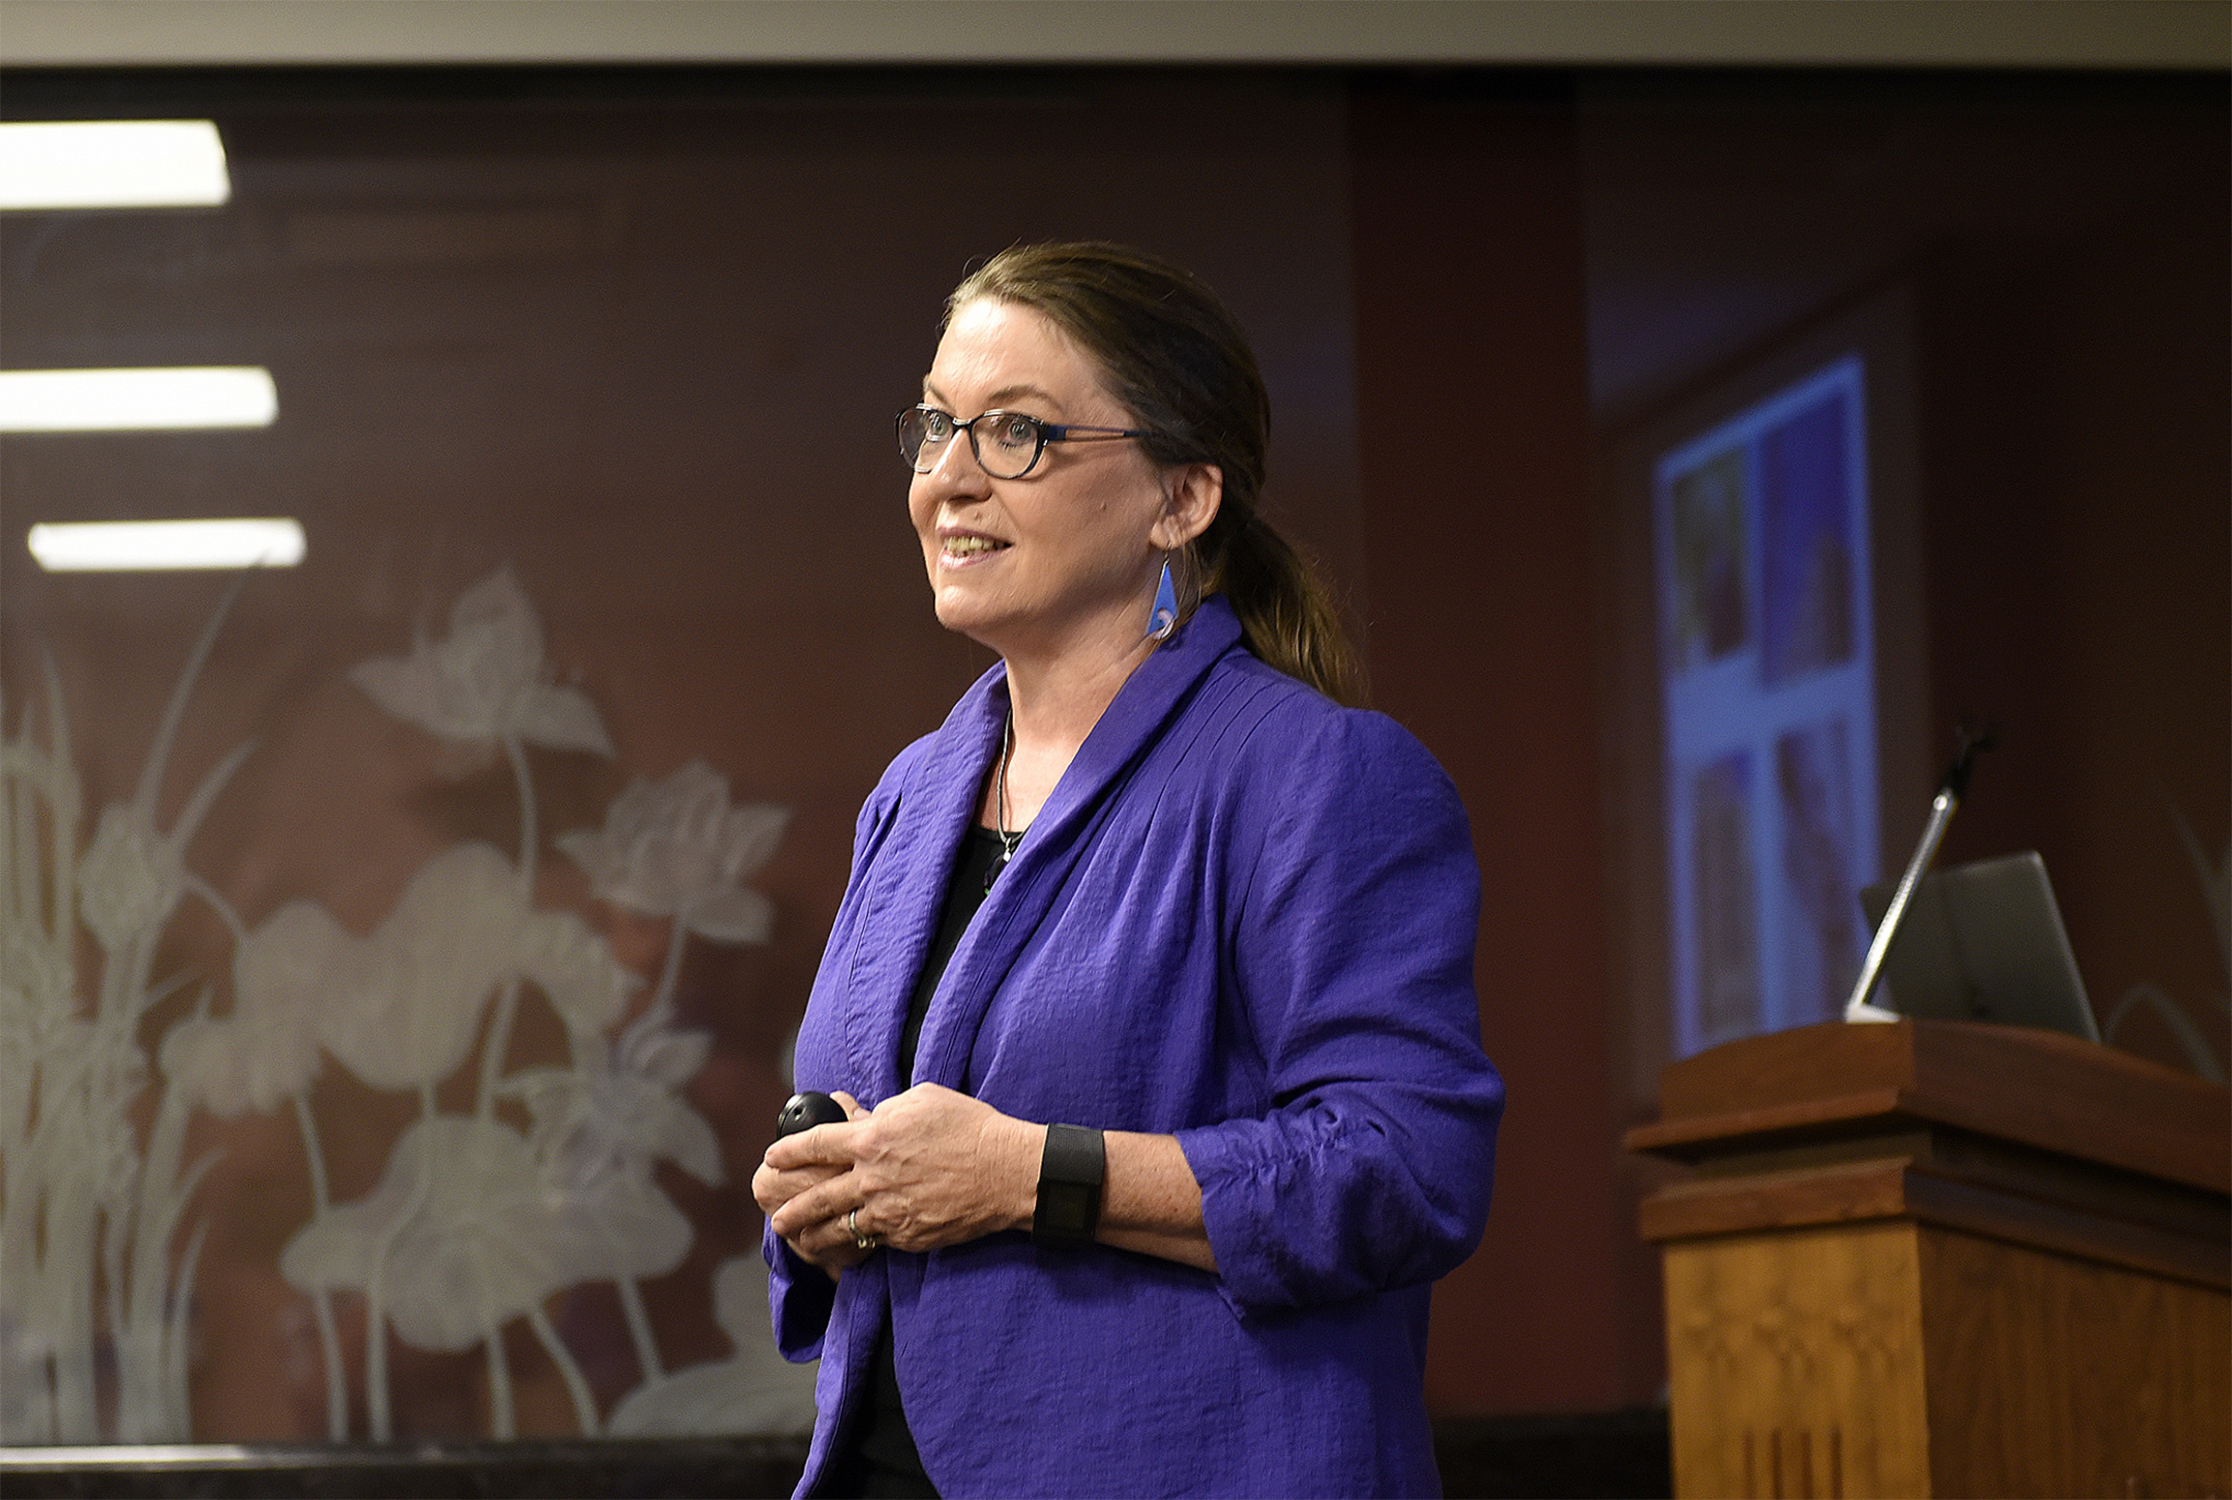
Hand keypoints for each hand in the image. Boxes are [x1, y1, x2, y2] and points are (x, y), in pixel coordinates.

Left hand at [761, 1083, 1038, 1260]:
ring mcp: (888, 1212)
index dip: (789, 1150)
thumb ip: (883, 1109)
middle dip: (790, 1208)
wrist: (1006, 1173)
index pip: (816, 1144)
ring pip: (838, 1228)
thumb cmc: (969, 1128)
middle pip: (816, 1197)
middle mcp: (872, 1179)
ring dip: (812, 1235)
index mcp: (872, 1140)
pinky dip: (856, 1244)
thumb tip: (858, 1115)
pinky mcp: (907, 1237)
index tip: (773, 1156)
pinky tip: (846, 1246)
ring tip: (797, 1240)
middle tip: (775, 1217)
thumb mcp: (923, 1101)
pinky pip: (872, 1242)